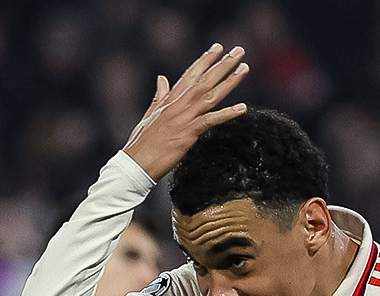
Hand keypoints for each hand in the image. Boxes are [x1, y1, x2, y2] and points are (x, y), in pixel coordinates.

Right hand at [124, 44, 249, 179]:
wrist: (135, 163)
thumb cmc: (141, 143)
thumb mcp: (150, 115)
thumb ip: (159, 96)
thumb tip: (162, 78)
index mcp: (169, 100)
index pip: (190, 74)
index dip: (205, 60)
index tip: (218, 48)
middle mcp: (178, 105)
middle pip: (204, 80)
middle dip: (222, 64)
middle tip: (239, 51)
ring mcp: (184, 118)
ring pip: (210, 95)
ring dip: (229, 81)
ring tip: (244, 68)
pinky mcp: (188, 134)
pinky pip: (211, 120)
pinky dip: (227, 114)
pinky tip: (242, 108)